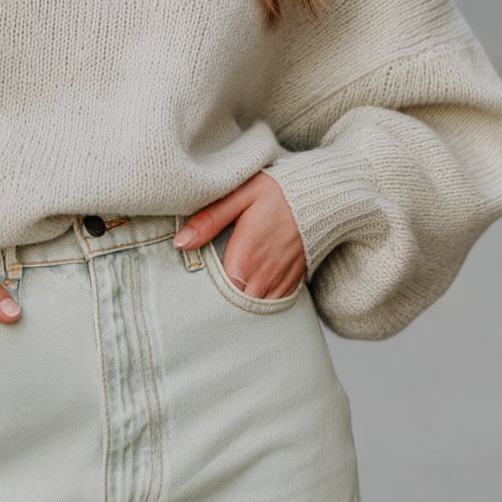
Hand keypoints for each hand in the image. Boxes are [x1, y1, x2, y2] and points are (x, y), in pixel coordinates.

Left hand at [172, 169, 306, 298]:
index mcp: (245, 260)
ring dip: (238, 304)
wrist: (320, 195)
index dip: (202, 293)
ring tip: (222, 292)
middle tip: (202, 291)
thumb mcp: (239, 196)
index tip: (190, 286)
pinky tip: (246, 288)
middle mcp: (263, 278)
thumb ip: (209, 220)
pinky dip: (257, 301)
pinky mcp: (292, 284)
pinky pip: (271, 304)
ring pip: (253, 309)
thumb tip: (180, 242)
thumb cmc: (277, 192)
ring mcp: (280, 283)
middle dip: (218, 301)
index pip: (216, 295)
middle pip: (233, 306)